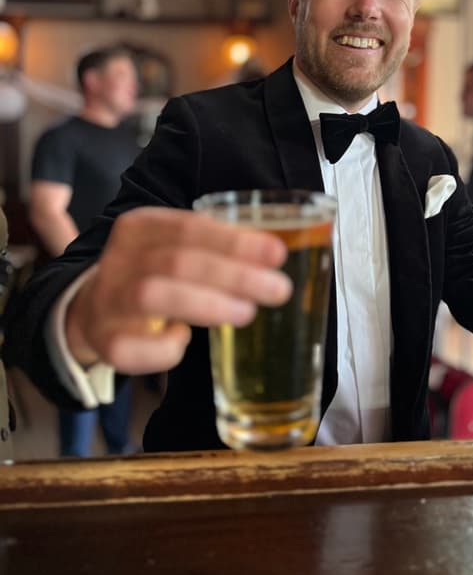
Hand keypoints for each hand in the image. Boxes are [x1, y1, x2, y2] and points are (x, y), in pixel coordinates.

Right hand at [65, 206, 292, 374]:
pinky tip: (184, 341)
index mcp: (140, 227)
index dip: (234, 241)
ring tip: (246, 312)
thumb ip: (214, 248)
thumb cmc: (150, 276)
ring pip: (154, 296)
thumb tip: (272, 253)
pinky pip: (134, 348)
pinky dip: (164, 347)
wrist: (92, 311)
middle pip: (178, 262)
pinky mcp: (104, 341)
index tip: (276, 253)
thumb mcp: (173, 249)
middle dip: (233, 275)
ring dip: (206, 304)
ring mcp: (107, 299)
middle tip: (277, 288)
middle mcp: (119, 259)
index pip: (189, 227)